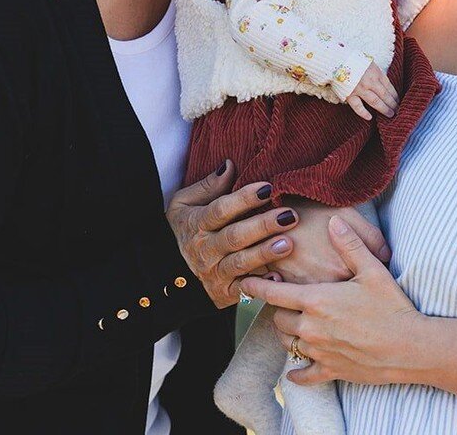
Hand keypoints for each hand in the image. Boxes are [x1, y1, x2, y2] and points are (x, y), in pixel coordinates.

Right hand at [165, 161, 300, 306]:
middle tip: (289, 215)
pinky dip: (261, 284)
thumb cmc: (184, 230)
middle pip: (234, 236)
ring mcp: (214, 272)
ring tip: (288, 243)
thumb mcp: (185, 204)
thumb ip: (208, 186)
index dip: (243, 199)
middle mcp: (205, 249)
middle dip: (262, 225)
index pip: (220, 210)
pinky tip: (279, 277)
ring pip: (240, 263)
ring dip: (265, 253)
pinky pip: (244, 289)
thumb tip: (230, 164)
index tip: (267, 187)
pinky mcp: (224, 292)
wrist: (168, 274)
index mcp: (196, 223)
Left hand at [240, 215, 426, 386]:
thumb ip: (349, 245)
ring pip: (288, 344)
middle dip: (278, 310)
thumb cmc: (392, 307)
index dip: (255, 286)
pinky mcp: (331, 371)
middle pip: (278, 319)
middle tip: (284, 302)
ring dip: (287, 335)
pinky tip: (295, 371)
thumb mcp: (372, 270)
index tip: (243, 282)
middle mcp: (312, 328)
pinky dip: (297, 373)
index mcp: (317, 300)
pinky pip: (304, 375)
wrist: (411, 347)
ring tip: (294, 326)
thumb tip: (334, 220)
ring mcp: (320, 352)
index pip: (274, 293)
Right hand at [345, 62, 397, 119]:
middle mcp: (370, 81)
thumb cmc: (353, 60)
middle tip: (398, 110)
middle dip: (393, 104)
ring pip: (375, 102)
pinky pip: (358, 106)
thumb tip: (384, 84)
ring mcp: (360, 89)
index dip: (395, 95)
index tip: (399, 100)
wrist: (336, 59)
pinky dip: (363, 113)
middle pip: (385, 95)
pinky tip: (370, 117)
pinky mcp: (349, 94)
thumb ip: (377, 73)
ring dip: (384, 109)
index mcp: (375, 72)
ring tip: (390, 115)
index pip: (389, 86)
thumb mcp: (369, 63)